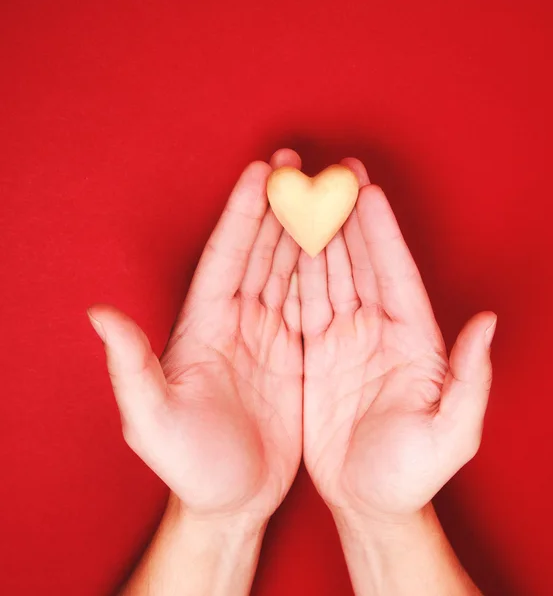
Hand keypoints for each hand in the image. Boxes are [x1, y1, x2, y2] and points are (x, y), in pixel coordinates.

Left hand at [88, 149, 302, 527]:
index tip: (262, 173)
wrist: (233, 499)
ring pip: (289, 269)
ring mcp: (268, 335)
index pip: (224, 257)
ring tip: (328, 193)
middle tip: (303, 166)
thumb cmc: (192, 466)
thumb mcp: (154, 422)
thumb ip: (131, 367)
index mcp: (204, 327)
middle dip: (279, 206)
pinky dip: (325, 270)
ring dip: (306, 230)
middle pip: (261, 251)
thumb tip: (99, 313)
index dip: (242, 214)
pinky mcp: (295, 353)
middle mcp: (237, 322)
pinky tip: (340, 245)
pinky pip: (313, 301)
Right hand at [299, 157, 495, 523]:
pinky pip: (303, 305)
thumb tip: (488, 324)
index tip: (367, 192)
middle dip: (348, 218)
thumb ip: (470, 380)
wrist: (368, 503)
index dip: (382, 233)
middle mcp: (377, 332)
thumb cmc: (411, 475)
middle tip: (334, 173)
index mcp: (412, 342)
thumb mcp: (451, 436)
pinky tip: (284, 245)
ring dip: (318, 236)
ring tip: (304, 197)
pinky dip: (294, 274)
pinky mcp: (316, 355)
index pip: (395, 275)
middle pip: (361, 263)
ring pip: (329, 276)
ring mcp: (344, 340)